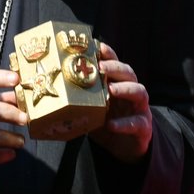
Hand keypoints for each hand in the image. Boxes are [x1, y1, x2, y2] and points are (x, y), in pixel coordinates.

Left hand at [88, 42, 151, 163]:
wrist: (124, 147)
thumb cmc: (105, 122)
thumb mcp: (91, 109)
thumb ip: (79, 99)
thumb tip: (50, 92)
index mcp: (117, 84)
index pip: (115, 63)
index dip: (108, 53)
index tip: (97, 46)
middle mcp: (131, 92)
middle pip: (129, 73)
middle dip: (115, 67)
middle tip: (101, 67)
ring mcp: (139, 108)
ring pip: (139, 92)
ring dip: (125, 89)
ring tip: (111, 89)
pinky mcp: (143, 127)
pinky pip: (137, 122)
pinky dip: (124, 123)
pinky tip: (111, 124)